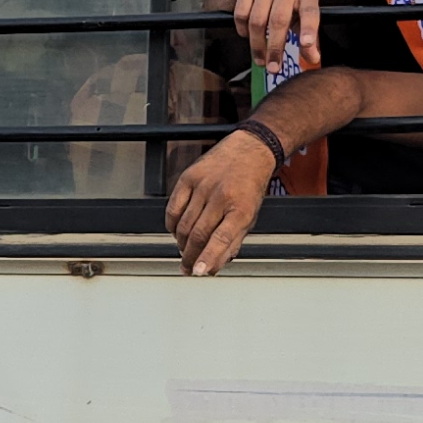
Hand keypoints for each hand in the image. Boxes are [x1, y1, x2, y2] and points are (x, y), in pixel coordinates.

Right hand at [167, 134, 278, 275]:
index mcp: (241, 209)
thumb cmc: (250, 185)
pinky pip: (173, 208)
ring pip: (183, 225)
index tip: (198, 272)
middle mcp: (221, 196)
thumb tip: (214, 266)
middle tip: (188, 267)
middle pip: (198, 235)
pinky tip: (177, 231)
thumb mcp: (250, 217)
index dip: (207, 258)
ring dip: (181, 243)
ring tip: (185, 250)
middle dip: (190, 256)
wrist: (249, 150)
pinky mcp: (189, 177)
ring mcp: (203, 186)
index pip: (221, 239)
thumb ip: (232, 242)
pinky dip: (172, 225)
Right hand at [230, 0, 321, 67]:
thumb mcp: (306, 11)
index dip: (308, 29)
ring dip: (257, 45)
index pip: (309, 12)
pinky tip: (248, 36)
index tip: (306, 45)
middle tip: (273, 68)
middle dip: (275, 47)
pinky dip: (243, 30)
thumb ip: (309, 36)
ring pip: (257, 20)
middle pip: (278, 20)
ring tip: (261, 60)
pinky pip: (241, 14)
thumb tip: (312, 59)